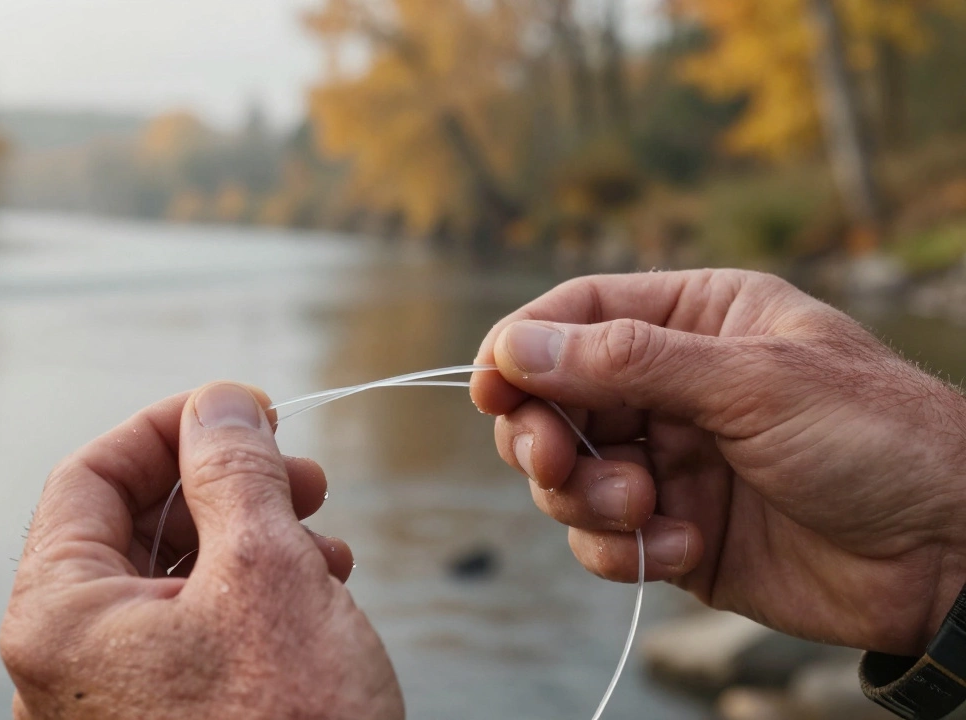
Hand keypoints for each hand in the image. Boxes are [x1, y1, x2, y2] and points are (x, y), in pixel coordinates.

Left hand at [0, 383, 402, 718]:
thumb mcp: (265, 572)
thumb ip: (234, 471)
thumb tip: (218, 403)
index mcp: (58, 618)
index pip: (87, 476)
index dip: (167, 427)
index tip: (241, 410)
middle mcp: (69, 663)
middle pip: (134, 526)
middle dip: (225, 486)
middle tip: (302, 472)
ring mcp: (115, 703)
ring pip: (175, 580)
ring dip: (253, 539)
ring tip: (325, 538)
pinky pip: (196, 635)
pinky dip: (254, 598)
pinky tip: (319, 590)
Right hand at [471, 269, 965, 656]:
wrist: (953, 554)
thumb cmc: (876, 438)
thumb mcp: (752, 381)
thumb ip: (627, 362)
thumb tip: (516, 347)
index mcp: (695, 320)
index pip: (576, 317)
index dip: (521, 349)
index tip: (489, 390)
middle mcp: (671, 386)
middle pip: (554, 400)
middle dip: (546, 436)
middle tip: (558, 462)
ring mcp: (671, 460)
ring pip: (569, 475)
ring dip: (589, 498)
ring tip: (647, 510)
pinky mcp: (676, 530)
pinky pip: (605, 539)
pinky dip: (627, 549)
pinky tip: (688, 547)